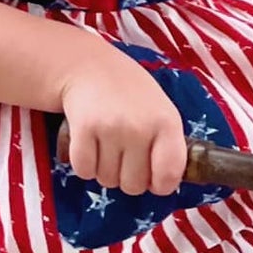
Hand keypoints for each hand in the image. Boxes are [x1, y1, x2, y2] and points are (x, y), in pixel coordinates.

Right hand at [58, 56, 189, 195]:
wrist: (90, 66)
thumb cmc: (130, 93)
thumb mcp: (161, 111)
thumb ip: (167, 145)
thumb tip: (164, 184)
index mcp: (167, 123)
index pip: (169, 176)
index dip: (160, 185)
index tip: (153, 178)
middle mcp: (140, 127)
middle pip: (133, 186)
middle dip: (127, 178)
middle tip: (123, 155)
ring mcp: (111, 129)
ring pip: (107, 180)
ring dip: (104, 170)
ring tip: (106, 144)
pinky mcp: (83, 129)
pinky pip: (84, 171)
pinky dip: (84, 165)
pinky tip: (89, 144)